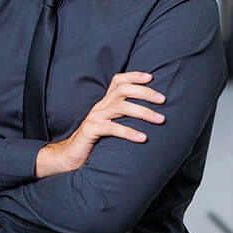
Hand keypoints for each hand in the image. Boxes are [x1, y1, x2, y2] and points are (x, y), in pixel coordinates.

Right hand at [35, 71, 164, 178]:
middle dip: (144, 92)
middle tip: (163, 99)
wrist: (70, 156)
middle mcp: (100, 107)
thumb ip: (122, 118)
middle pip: (122, 90)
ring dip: (143, 112)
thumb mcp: (110, 125)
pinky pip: (111, 128)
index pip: (118, 82)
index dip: (133, 76)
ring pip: (120, 107)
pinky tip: (143, 138)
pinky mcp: (91, 131)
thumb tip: (149, 115)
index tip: (151, 77)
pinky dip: (129, 132)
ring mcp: (95, 118)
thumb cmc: (95, 142)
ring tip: (160, 119)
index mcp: (105, 103)